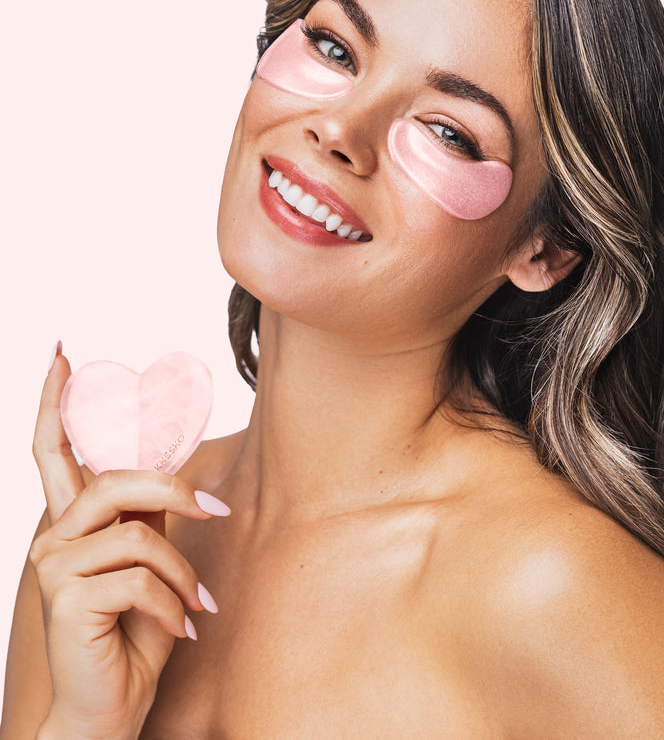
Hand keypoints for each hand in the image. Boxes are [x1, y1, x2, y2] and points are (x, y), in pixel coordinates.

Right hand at [29, 344, 227, 739]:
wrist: (108, 713)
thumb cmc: (132, 636)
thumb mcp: (150, 566)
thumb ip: (151, 521)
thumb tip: (182, 482)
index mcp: (73, 523)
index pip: (55, 450)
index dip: (57, 400)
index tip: (62, 354)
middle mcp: (54, 537)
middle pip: (117, 480)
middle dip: (174, 491)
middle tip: (216, 510)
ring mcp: (54, 567)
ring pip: (139, 533)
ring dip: (181, 571)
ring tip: (195, 603)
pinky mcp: (67, 601)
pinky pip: (140, 578)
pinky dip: (172, 604)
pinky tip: (180, 628)